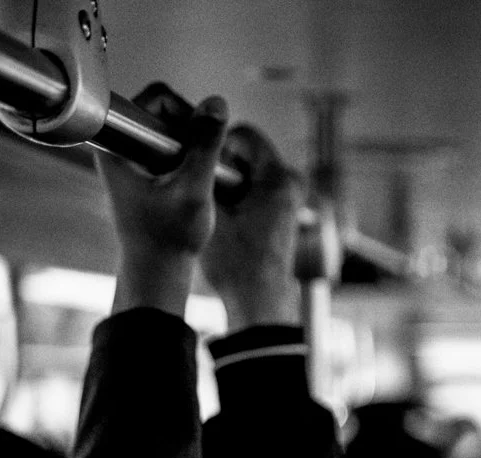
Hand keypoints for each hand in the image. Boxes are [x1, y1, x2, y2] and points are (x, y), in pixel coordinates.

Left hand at [97, 83, 229, 315]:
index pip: (158, 98)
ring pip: (170, 129)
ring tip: (198, 179)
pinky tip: (193, 184)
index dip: (188, 115)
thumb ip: (206, 144)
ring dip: (193, 147)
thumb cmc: (169, 236)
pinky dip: (188, 158)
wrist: (156, 271)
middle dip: (192, 132)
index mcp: (118, 145)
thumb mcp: (195, 187)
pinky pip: (169, 147)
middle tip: (203, 165)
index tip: (200, 147)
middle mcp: (118, 146)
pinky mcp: (139, 170)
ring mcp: (129, 158)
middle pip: (164, 110)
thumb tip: (217, 103)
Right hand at [201, 124, 302, 328]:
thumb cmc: (236, 263)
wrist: (258, 300)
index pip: (243, 135)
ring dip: (230, 180)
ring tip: (214, 205)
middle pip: (247, 153)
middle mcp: (291, 183)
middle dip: (223, 165)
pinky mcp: (286, 212)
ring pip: (250, 170)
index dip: (217, 147)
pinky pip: (257, 186)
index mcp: (278, 178)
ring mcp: (291, 198)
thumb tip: (189, 146)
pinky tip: (225, 215)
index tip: (203, 167)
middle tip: (205, 189)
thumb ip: (203, 174)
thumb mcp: (210, 213)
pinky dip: (240, 193)